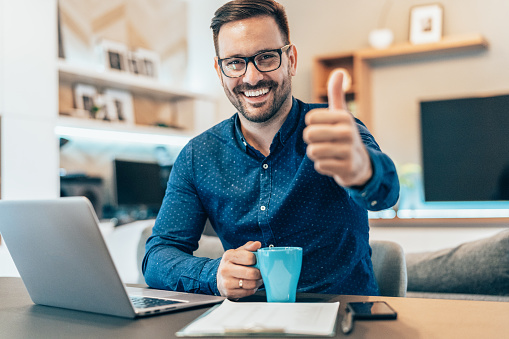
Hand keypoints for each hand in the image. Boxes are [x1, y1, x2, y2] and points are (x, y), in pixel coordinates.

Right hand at [217, 241, 262, 299]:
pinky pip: (248, 292)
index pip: (249, 257)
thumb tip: (257, 244)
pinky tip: (250, 285)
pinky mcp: (229, 293)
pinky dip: (252, 289)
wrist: (219, 277)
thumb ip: (249, 247)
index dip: (257, 260)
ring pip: (251, 284)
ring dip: (257, 282)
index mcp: (228, 256)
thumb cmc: (232, 264)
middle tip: (260, 272)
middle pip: (251, 273)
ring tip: (256, 279)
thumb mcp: (238, 252)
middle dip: (259, 273)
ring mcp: (227, 282)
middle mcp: (226, 269)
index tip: (256, 261)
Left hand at [303, 69, 371, 186]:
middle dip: (312, 141)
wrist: (360, 163)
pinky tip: (333, 163)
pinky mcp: (346, 168)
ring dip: (317, 154)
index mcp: (344, 117)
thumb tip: (339, 71)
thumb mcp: (342, 114)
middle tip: (324, 142)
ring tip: (329, 152)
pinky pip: (319, 166)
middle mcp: (348, 133)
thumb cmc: (344, 135)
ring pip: (313, 151)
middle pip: (309, 135)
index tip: (324, 128)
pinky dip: (323, 166)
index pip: (310, 118)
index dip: (312, 125)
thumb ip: (337, 94)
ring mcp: (348, 151)